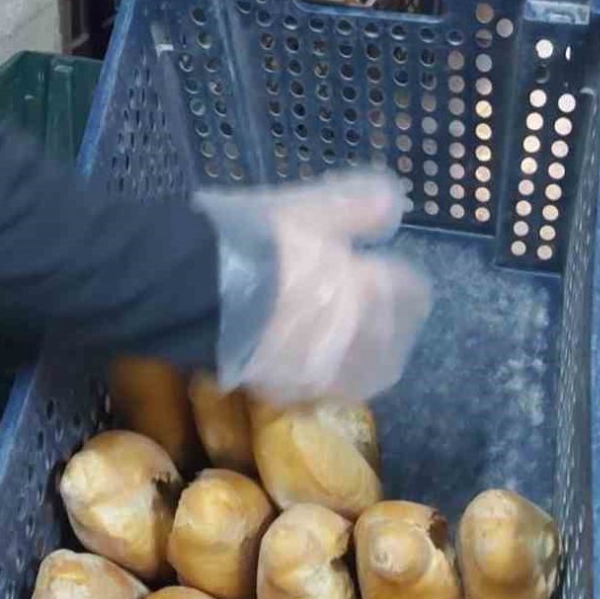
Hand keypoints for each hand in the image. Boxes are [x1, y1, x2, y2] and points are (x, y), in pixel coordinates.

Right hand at [203, 172, 430, 405]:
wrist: (191, 288)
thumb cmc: (250, 239)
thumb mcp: (301, 208)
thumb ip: (352, 207)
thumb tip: (393, 206)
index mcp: (362, 284)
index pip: (409, 289)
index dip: (398, 278)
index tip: (382, 272)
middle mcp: (351, 333)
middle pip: (394, 340)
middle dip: (389, 325)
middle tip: (371, 312)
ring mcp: (320, 367)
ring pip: (365, 375)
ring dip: (365, 359)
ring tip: (347, 345)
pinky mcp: (285, 390)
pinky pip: (320, 392)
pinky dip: (324, 380)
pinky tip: (309, 364)